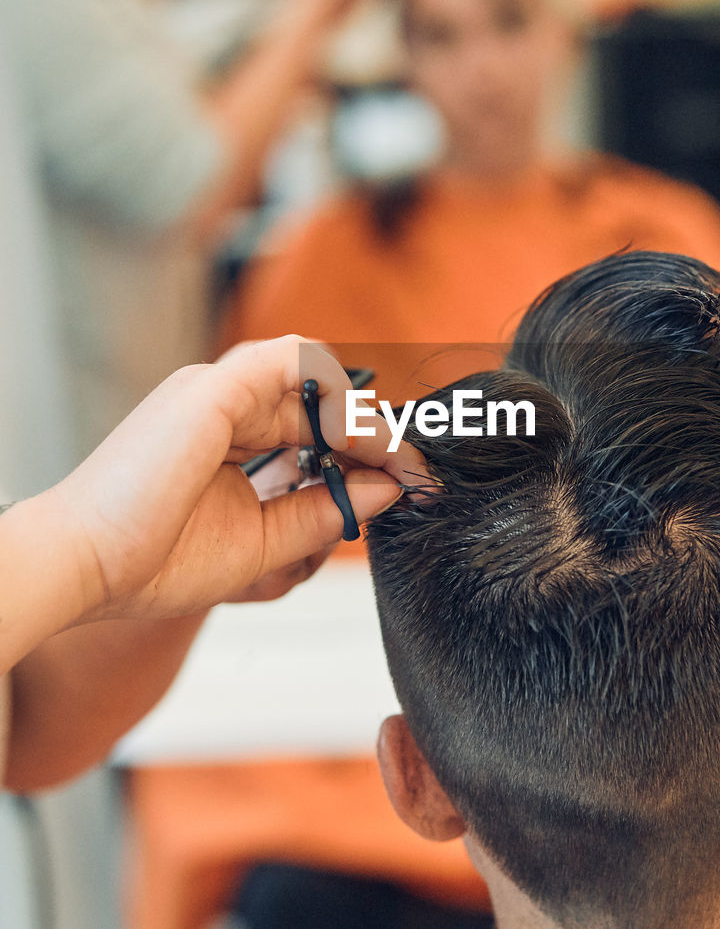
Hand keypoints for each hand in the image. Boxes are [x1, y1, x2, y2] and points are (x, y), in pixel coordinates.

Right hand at [49, 336, 424, 623]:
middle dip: (377, 431)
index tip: (408, 478)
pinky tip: (358, 431)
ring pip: (313, 372)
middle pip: (320, 397)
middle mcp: (222, 405)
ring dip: (362, 413)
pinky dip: (335, 388)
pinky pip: (291, 359)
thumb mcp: (265, 542)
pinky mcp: (212, 390)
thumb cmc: (154, 562)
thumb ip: (324, 510)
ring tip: (397, 455)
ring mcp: (215, 391)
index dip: (364, 446)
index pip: (312, 424)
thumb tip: (388, 487)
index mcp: (225, 436)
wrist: (89, 569)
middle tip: (420, 468)